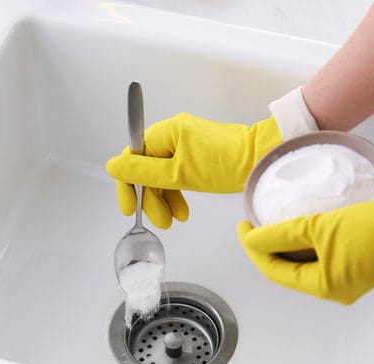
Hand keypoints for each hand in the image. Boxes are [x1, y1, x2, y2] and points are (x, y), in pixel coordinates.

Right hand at [106, 113, 280, 228]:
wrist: (260, 160)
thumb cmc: (225, 164)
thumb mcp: (179, 174)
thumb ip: (143, 172)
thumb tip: (112, 166)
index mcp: (165, 132)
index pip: (132, 157)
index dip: (127, 185)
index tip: (129, 208)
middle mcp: (172, 134)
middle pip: (147, 168)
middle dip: (151, 198)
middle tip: (160, 221)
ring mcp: (185, 144)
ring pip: (161, 175)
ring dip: (164, 199)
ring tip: (173, 220)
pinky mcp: (196, 155)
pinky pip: (176, 174)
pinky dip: (176, 193)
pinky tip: (182, 210)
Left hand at [237, 188, 373, 304]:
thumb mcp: (320, 227)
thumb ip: (281, 234)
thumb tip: (252, 238)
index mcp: (324, 286)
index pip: (275, 271)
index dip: (254, 248)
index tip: (243, 226)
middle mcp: (335, 288)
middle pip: (289, 269)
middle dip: (268, 248)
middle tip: (254, 224)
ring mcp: (349, 277)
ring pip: (306, 262)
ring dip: (288, 244)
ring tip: (273, 221)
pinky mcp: (361, 262)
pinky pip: (324, 255)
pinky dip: (309, 242)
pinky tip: (303, 223)